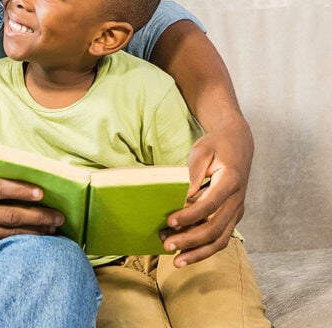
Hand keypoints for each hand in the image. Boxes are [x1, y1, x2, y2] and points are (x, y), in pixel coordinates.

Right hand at [0, 163, 63, 254]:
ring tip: (52, 228)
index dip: (21, 190)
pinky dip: (19, 244)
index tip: (43, 193)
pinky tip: (34, 239)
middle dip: (37, 216)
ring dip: (33, 232)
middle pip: (8, 215)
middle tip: (58, 216)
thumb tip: (13, 165)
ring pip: (7, 234)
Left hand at [162, 117, 252, 266]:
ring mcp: (236, 210)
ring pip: (220, 239)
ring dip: (198, 252)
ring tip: (176, 260)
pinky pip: (221, 237)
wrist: (238, 144)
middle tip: (166, 245)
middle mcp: (237, 200)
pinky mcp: (232, 216)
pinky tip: (186, 255)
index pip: (209, 205)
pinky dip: (205, 249)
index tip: (169, 221)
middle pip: (214, 228)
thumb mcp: (202, 152)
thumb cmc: (216, 146)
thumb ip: (193, 174)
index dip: (190, 216)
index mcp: (230, 182)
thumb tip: (182, 196)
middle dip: (190, 240)